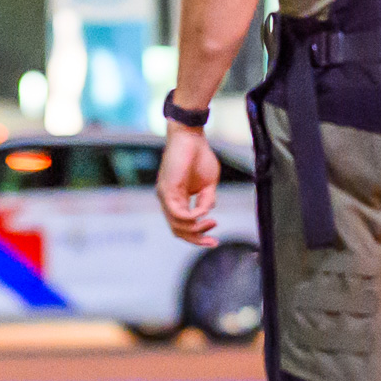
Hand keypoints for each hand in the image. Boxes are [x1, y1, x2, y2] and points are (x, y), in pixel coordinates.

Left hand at [157, 127, 221, 245]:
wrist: (191, 137)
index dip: (198, 236)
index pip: (183, 226)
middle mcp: (169, 200)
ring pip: (176, 225)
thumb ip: (207, 201)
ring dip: (196, 228)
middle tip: (213, 243)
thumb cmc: (199, 156)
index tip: (214, 241)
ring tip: (212, 222)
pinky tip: (203, 214)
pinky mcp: (166, 190)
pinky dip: (191, 217)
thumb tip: (206, 214)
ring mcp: (165, 196)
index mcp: (177, 200)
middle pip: (178, 230)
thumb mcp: (208, 185)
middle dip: (196, 239)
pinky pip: (177, 213)